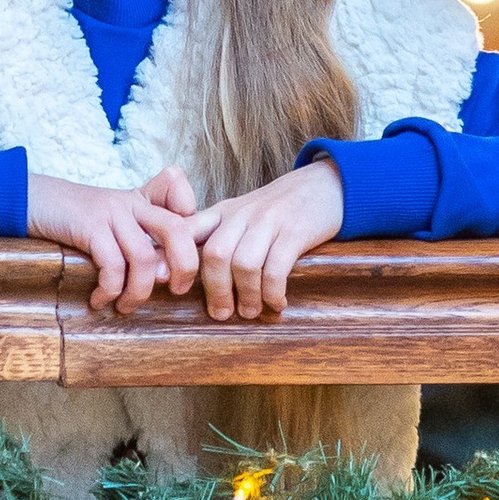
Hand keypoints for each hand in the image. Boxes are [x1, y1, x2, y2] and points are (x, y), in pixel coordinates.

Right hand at [28, 167, 201, 313]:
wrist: (32, 200)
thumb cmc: (74, 221)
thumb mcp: (111, 221)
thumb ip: (138, 238)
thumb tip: (165, 277)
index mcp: (141, 200)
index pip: (181, 199)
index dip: (193, 226)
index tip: (181, 255)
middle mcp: (131, 203)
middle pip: (177, 229)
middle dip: (185, 266)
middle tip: (175, 291)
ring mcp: (111, 212)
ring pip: (145, 256)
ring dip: (139, 291)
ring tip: (124, 307)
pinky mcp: (89, 225)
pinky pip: (113, 264)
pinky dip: (110, 290)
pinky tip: (99, 300)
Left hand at [186, 160, 345, 320]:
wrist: (323, 185)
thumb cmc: (277, 210)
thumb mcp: (241, 215)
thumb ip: (217, 237)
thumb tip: (190, 279)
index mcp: (222, 212)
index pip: (187, 231)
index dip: (175, 260)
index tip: (177, 289)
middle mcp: (242, 215)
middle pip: (216, 254)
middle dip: (217, 290)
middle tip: (223, 314)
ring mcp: (269, 221)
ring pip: (245, 264)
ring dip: (247, 295)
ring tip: (252, 311)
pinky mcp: (295, 231)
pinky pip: (276, 268)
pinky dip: (273, 293)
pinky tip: (277, 303)